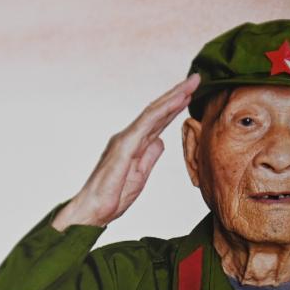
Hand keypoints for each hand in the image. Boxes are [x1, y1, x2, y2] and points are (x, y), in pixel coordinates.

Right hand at [52, 73, 200, 230]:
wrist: (92, 210)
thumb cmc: (112, 197)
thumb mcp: (140, 176)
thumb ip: (150, 157)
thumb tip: (160, 141)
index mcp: (134, 145)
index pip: (157, 122)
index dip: (175, 108)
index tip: (192, 95)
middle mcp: (129, 137)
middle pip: (157, 111)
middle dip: (178, 94)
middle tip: (197, 79)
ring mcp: (125, 139)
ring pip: (153, 112)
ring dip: (173, 96)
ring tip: (191, 83)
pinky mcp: (124, 145)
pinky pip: (146, 123)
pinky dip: (163, 110)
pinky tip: (177, 100)